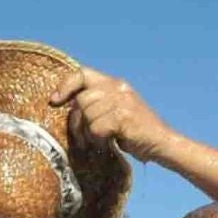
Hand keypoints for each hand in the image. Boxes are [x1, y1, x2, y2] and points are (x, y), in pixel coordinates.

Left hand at [48, 66, 174, 163]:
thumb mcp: (116, 111)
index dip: (66, 85)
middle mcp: (118, 88)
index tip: (55, 101)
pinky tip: (109, 144)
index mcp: (115, 84)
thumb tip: (67, 106)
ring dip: (89, 134)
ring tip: (102, 141)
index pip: (83, 73)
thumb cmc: (135, 132)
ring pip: (87, 116)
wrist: (162, 143)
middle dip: (78, 122)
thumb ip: (97, 104)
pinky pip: (96, 128)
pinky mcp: (124, 116)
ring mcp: (122, 101)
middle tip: (87, 138)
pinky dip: (99, 141)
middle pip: (81, 100)